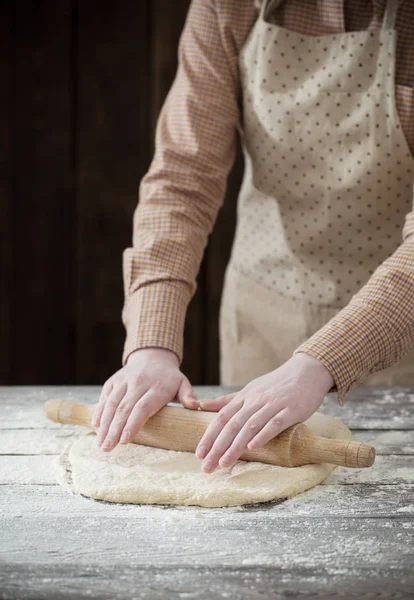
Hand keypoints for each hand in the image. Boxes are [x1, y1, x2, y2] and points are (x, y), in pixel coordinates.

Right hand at [92, 348, 196, 450]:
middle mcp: (139, 383)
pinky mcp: (113, 381)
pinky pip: (105, 396)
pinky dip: (99, 411)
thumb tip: (195, 406)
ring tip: (101, 443)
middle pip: (124, 409)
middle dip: (114, 430)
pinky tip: (96, 426)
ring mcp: (124, 381)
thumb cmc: (169, 378)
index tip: (124, 440)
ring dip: (104, 424)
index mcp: (157, 387)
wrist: (152, 356)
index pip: (142, 408)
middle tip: (107, 448)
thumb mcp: (183, 383)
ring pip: (112, 404)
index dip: (132, 424)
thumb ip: (188, 395)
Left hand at [194, 353, 333, 472]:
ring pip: (250, 426)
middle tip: (207, 467)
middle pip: (232, 425)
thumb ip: (227, 401)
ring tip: (224, 463)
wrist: (306, 371)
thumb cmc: (277, 384)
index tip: (199, 454)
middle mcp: (255, 400)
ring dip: (236, 445)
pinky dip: (263, 435)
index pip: (221, 418)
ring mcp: (273, 404)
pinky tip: (253, 447)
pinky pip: (275, 423)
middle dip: (217, 447)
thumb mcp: (250, 389)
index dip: (209, 436)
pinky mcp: (291, 409)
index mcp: (244, 397)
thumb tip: (201, 405)